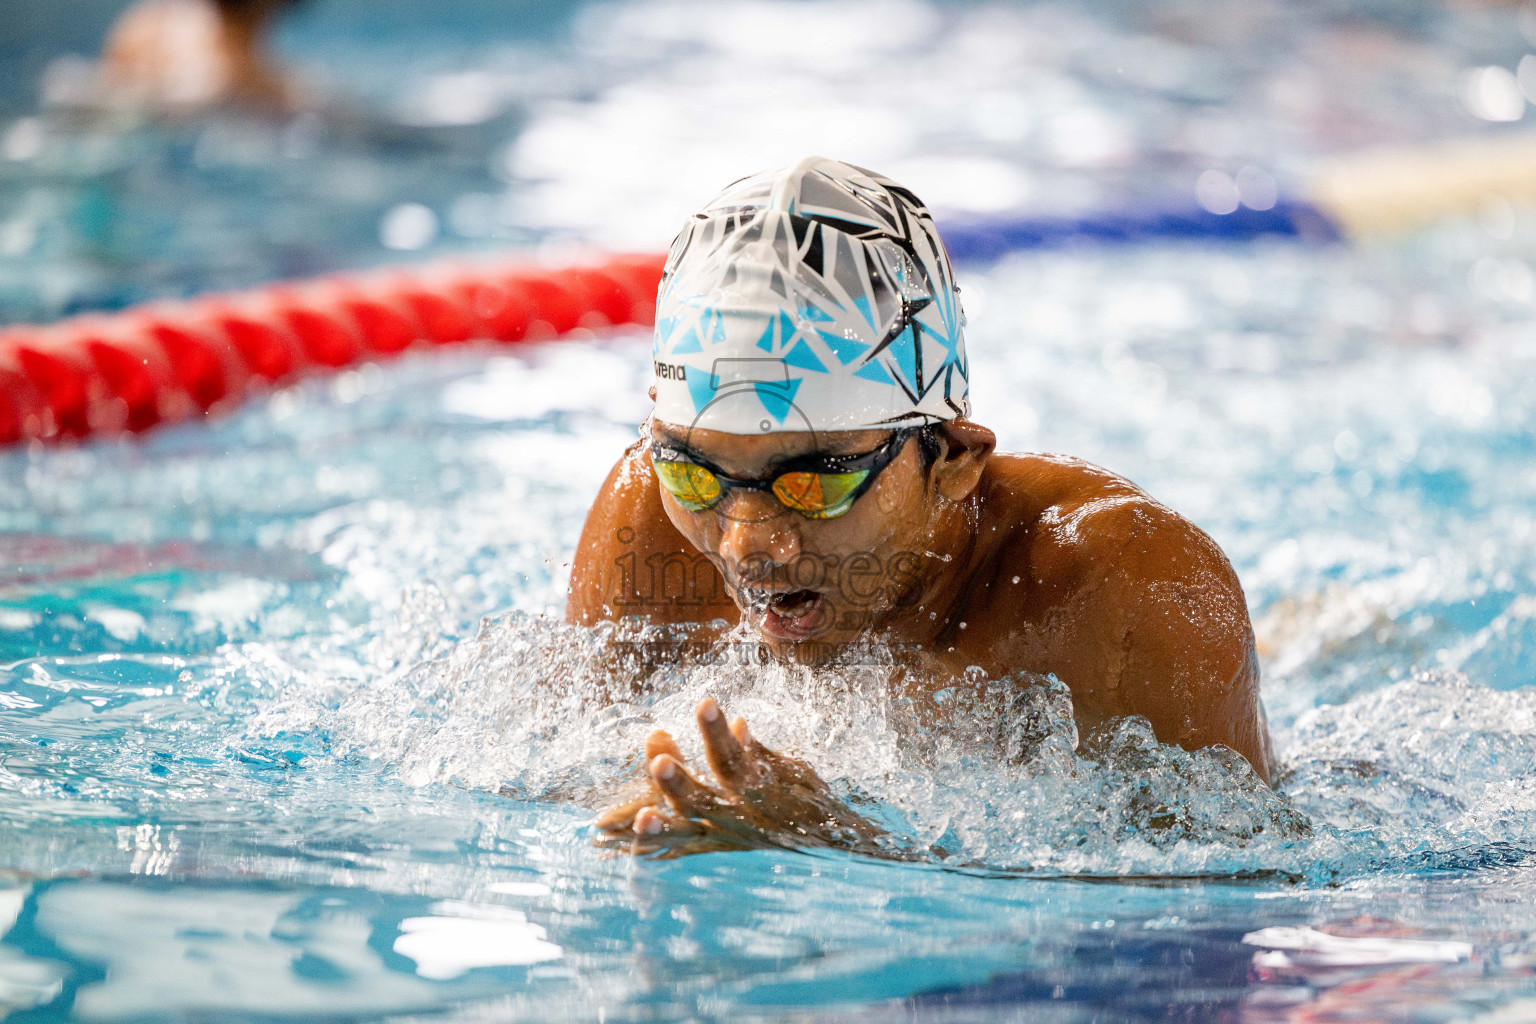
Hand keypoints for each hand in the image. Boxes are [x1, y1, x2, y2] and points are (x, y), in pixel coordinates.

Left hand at [595, 697, 884, 857]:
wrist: (832, 849)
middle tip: (658, 762)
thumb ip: (760, 752)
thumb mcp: (794, 771)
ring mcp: (729, 839)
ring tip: (639, 819)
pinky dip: (660, 850)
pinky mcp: (720, 854)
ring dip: (663, 827)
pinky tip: (631, 848)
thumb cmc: (811, 800)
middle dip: (680, 783)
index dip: (718, 731)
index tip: (703, 702)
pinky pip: (685, 855)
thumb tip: (736, 724)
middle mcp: (743, 817)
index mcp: (761, 789)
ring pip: (690, 833)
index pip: (735, 756)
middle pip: (705, 801)